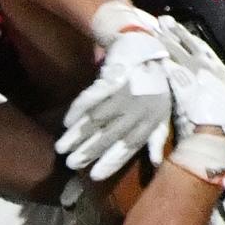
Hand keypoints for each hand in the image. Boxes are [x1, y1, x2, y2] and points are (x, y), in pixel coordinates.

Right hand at [55, 27, 170, 180]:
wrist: (146, 49)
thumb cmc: (155, 84)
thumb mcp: (163, 112)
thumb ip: (156, 138)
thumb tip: (155, 163)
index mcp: (149, 121)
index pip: (128, 147)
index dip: (111, 162)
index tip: (94, 176)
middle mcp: (136, 111)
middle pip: (108, 136)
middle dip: (88, 152)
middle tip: (70, 164)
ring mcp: (123, 94)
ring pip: (96, 120)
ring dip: (77, 135)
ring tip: (61, 147)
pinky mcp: (112, 79)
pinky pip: (92, 98)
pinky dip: (78, 110)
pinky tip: (67, 122)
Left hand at [153, 17, 224, 144]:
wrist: (214, 131)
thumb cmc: (221, 123)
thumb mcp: (223, 101)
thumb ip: (212, 90)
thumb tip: (205, 90)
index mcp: (221, 71)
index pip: (204, 50)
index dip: (192, 40)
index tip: (183, 32)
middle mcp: (208, 66)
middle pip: (190, 44)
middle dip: (177, 32)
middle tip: (166, 21)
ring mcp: (193, 69)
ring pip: (177, 49)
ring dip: (166, 38)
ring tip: (156, 27)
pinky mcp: (179, 77)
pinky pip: (167, 61)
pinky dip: (160, 52)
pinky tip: (151, 45)